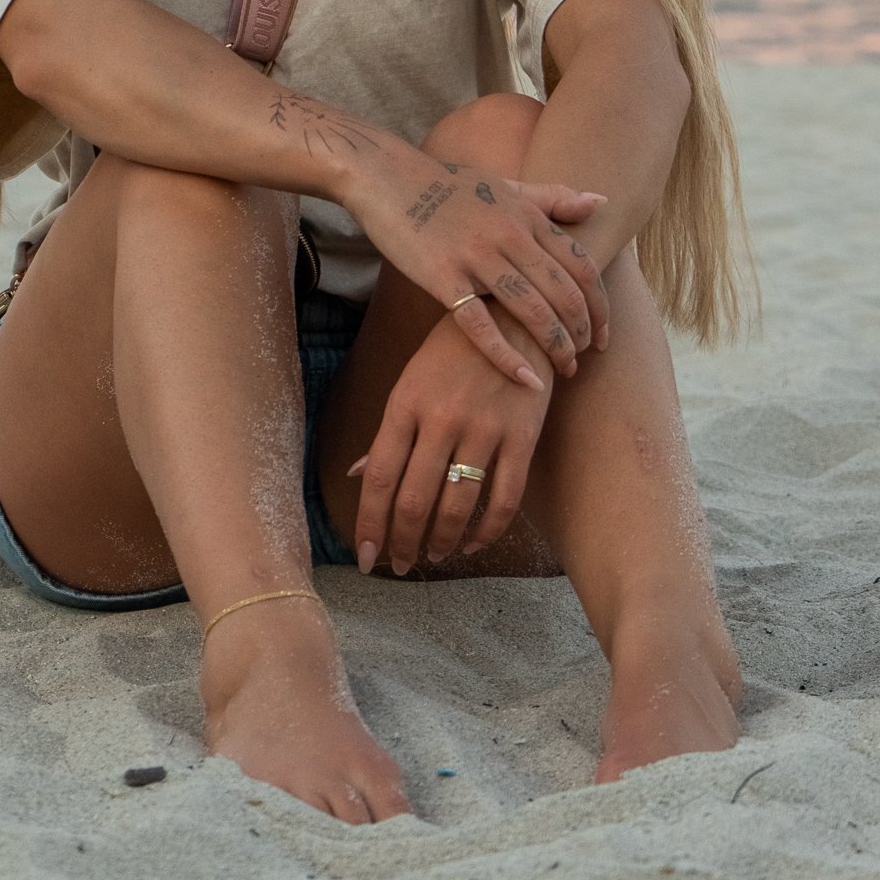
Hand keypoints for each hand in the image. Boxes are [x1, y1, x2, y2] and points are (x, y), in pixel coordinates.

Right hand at [347, 146, 609, 387]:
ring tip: (564, 371)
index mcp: (527, 216)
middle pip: (564, 293)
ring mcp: (477, 257)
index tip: (603, 334)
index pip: (582, 266)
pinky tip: (527, 381)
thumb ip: (553, 197)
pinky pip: (481, 325)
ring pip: (532, 311)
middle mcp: (509, 236)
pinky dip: (507, 356)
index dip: (600, 305)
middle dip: (582, 332)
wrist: (387, 177)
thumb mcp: (506, 186)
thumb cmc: (447, 184)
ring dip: (556, 347)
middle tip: (585, 358)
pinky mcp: (443, 277)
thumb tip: (602, 202)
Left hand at [348, 316, 552, 573]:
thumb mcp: (411, 382)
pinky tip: (474, 543)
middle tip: (400, 564)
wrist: (513, 315)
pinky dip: (487, 531)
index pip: (379, 477)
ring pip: (458, 506)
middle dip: (403, 542)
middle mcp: (441, 418)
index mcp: (405, 404)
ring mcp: (484, 428)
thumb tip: (357, 476)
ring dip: (442, 542)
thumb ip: (388, 432)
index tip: (364, 556)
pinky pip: (504, 500)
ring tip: (434, 556)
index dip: (369, 523)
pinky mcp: (522, 436)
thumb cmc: (452, 352)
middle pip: (414, 499)